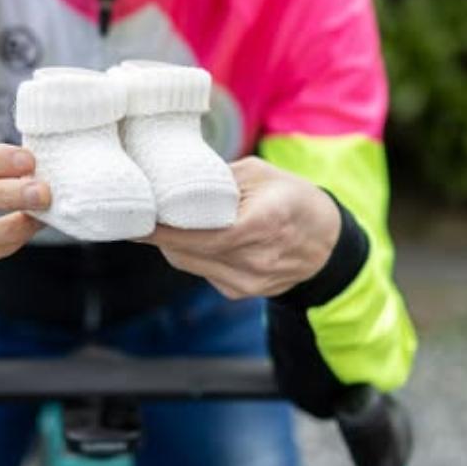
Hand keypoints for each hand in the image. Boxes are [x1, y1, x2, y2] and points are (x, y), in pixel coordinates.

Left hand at [141, 156, 340, 298]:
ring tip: (164, 220)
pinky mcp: (242, 292)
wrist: (327, 244)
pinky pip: (203, 271)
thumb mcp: (262, 174)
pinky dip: (192, 254)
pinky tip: (195, 236)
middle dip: (162, 234)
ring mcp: (250, 281)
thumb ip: (219, 178)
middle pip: (191, 251)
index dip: (167, 231)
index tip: (139, 222)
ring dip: (173, 244)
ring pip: (191, 264)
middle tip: (140, 213)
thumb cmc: (294, 199)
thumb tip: (175, 180)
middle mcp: (257, 259)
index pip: (205, 234)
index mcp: (266, 223)